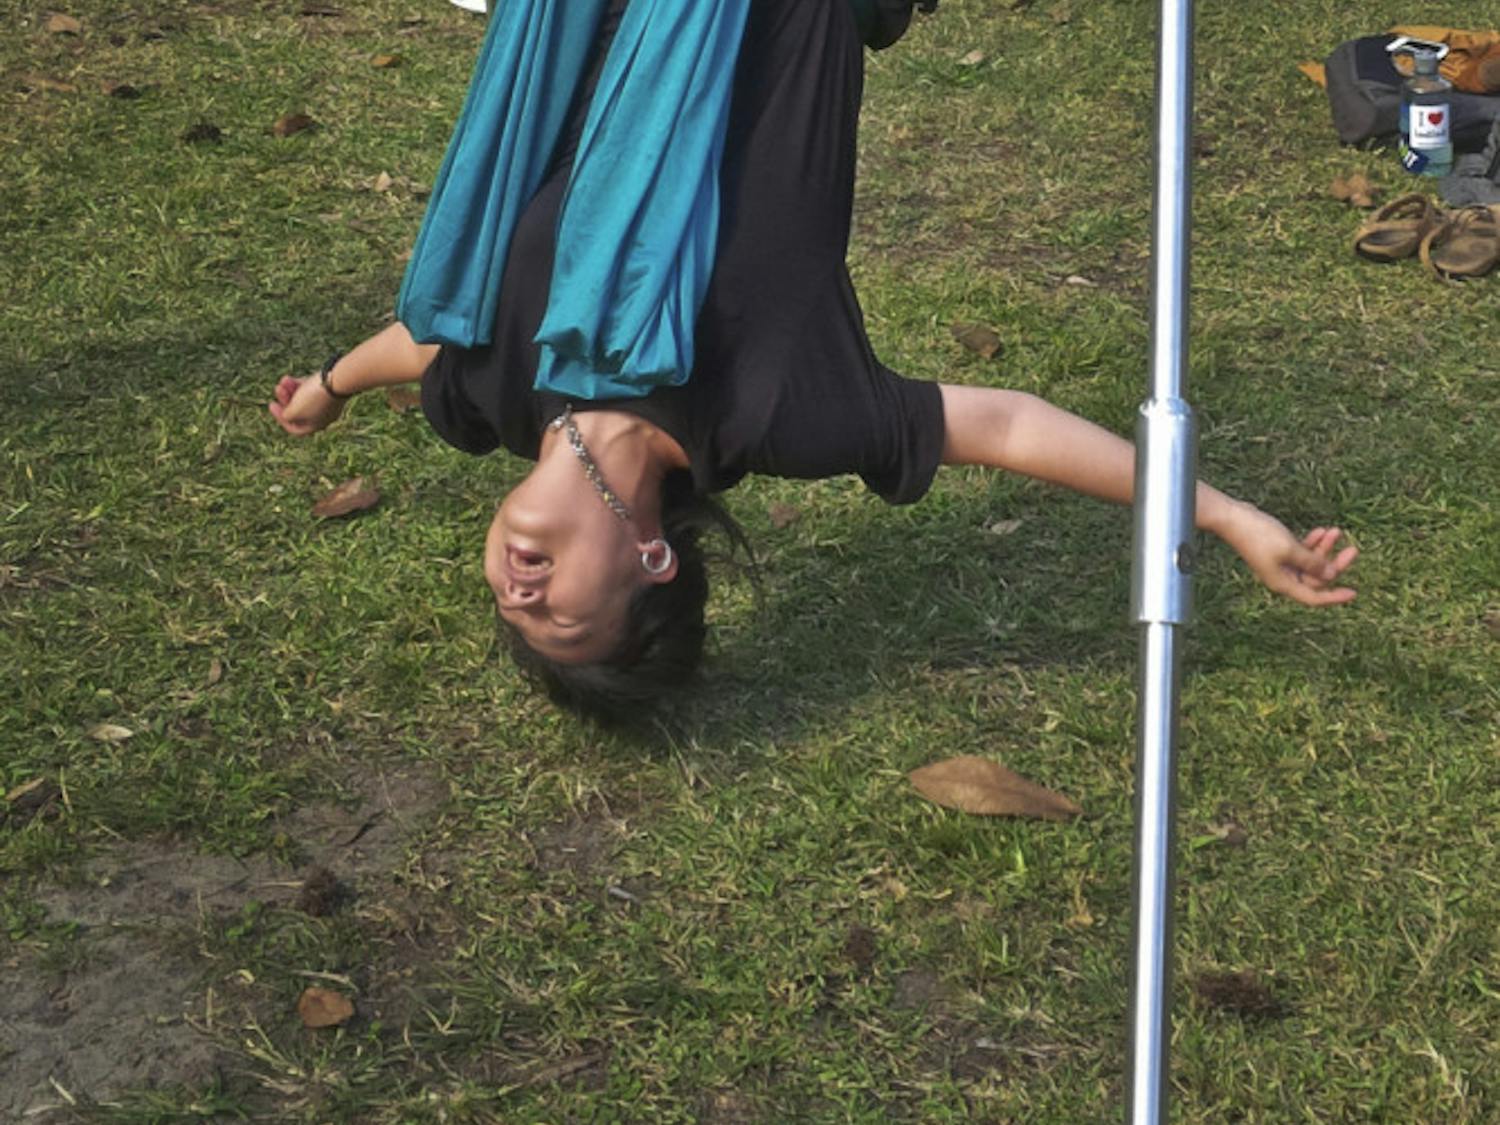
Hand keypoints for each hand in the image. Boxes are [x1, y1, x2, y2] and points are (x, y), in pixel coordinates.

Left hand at [269, 372, 345, 435]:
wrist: (338, 380)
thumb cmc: (314, 398)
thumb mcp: (294, 410)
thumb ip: (286, 415)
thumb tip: (286, 414)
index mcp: (315, 426)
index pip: (295, 429)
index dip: (280, 418)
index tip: (272, 404)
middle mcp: (322, 417)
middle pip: (297, 411)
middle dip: (285, 399)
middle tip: (277, 388)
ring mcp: (326, 403)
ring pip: (302, 399)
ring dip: (289, 390)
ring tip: (284, 380)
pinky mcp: (329, 391)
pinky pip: (310, 390)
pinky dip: (299, 384)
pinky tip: (290, 377)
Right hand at [1218, 503, 1357, 606]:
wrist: (1233, 518)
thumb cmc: (1259, 535)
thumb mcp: (1291, 549)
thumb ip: (1313, 563)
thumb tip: (1331, 574)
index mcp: (1283, 583)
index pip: (1313, 597)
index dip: (1334, 597)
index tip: (1353, 592)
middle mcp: (1282, 577)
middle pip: (1315, 577)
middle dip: (1334, 563)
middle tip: (1352, 549)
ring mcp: (1280, 564)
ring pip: (1310, 562)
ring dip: (1324, 548)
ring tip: (1335, 531)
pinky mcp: (1278, 551)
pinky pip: (1301, 551)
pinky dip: (1312, 543)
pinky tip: (1321, 531)